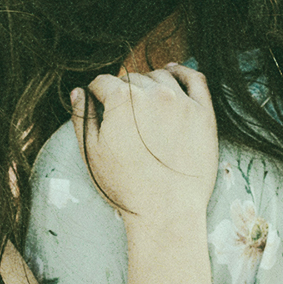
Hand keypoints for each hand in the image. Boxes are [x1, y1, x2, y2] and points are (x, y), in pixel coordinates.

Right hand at [73, 64, 217, 223]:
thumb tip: (78, 93)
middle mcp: (153, 93)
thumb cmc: (126, 187)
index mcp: (121, 100)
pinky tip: (174, 73)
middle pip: (132, 79)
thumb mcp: (92, 154)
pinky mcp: (203, 113)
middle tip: (123, 113)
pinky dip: (182, 72)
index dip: (96, 93)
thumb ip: (82, 118)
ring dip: (149, 83)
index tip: (98, 102)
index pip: (103, 82)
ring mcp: (181, 101)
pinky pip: (194, 78)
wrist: (167, 211)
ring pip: (160, 76)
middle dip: (123, 91)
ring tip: (146, 100)